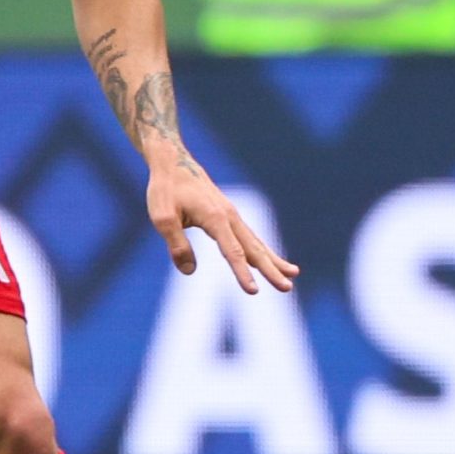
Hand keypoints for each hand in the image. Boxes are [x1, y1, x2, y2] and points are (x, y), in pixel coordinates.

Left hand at [147, 157, 298, 292]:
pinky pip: (249, 236)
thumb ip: (176, 244)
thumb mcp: (162, 218)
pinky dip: (262, 250)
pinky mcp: (228, 215)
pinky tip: (269, 260)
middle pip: (253, 249)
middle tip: (287, 288)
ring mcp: (232, 215)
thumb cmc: (165, 190)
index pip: (232, 252)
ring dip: (273, 260)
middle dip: (271, 270)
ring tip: (293, 274)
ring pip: (256, 242)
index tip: (253, 292)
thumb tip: (189, 271)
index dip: (242, 273)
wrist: (172, 161)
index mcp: (215, 218)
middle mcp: (229, 216)